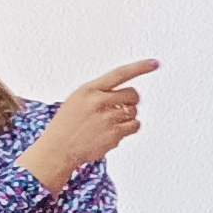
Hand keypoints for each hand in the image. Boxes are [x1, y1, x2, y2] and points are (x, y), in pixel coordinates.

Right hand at [19, 60, 155, 190]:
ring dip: (128, 117)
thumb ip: (99, 94)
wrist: (58, 149)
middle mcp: (99, 102)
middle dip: (131, 101)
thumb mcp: (77, 100)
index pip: (119, 74)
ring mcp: (107, 119)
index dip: (139, 68)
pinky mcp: (114, 134)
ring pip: (134, 112)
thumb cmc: (67, 125)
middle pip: (133, 94)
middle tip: (120, 108)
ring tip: (110, 123)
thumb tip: (124, 94)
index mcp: (89, 90)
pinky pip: (134, 126)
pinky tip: (114, 131)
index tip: (155, 63)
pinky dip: (129, 129)